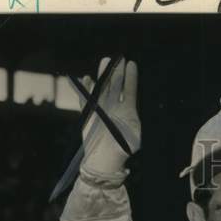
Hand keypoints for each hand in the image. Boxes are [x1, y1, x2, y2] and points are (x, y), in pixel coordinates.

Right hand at [79, 57, 140, 174]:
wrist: (105, 161)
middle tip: (118, 58)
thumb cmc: (122, 151)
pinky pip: (87, 99)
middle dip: (117, 72)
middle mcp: (115, 108)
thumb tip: (130, 114)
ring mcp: (102, 110)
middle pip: (116, 86)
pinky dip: (86, 90)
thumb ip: (134, 126)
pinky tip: (86, 80)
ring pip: (102, 89)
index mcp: (127, 112)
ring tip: (104, 62)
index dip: (131, 78)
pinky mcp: (89, 115)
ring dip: (102, 76)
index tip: (132, 64)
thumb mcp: (134, 139)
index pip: (130, 91)